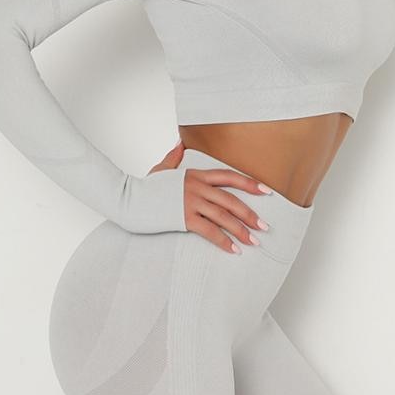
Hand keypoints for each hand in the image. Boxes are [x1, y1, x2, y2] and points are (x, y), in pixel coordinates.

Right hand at [148, 139, 270, 253]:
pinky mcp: (184, 218)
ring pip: (224, 217)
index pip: (229, 176)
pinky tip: (233, 250)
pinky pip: (210, 231)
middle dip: (251, 215)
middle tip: (264, 227)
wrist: (127, 199)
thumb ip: (174, 157)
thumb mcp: (161, 169)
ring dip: (242, 231)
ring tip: (254, 242)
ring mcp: (191, 202)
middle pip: (231, 201)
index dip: (250, 184)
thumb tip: (179, 143)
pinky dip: (224, 242)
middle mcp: (197, 187)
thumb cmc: (143, 187)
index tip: (267, 192)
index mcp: (196, 175)